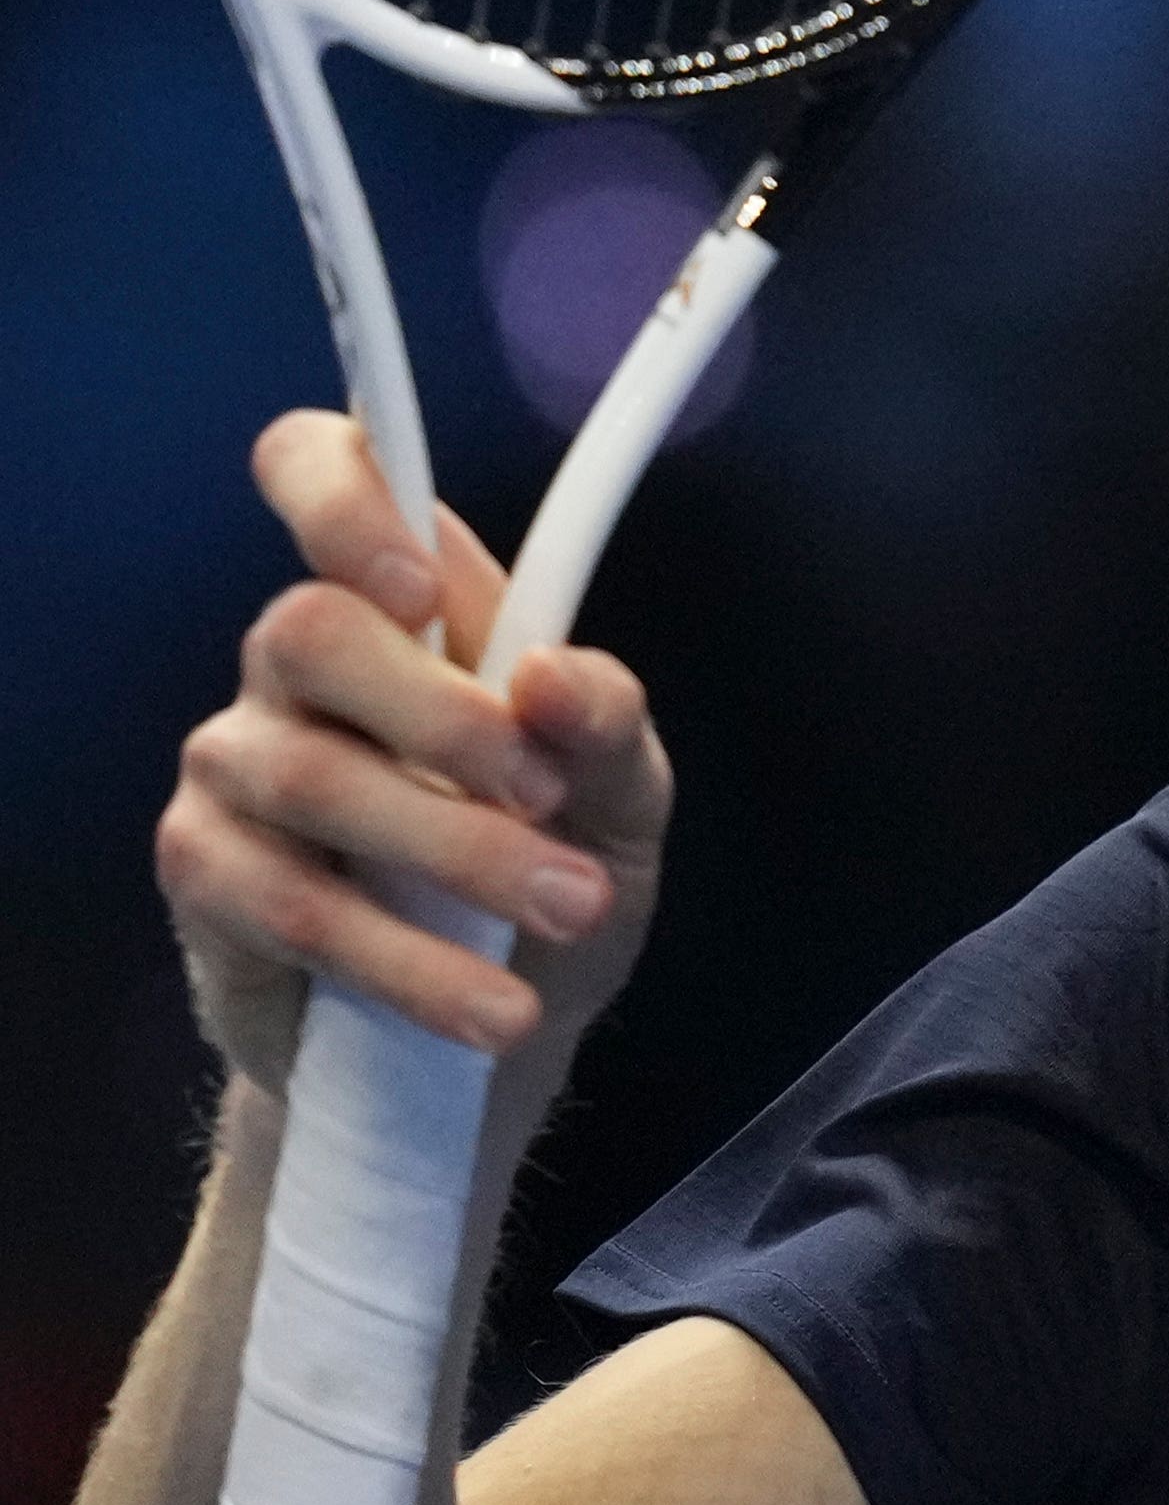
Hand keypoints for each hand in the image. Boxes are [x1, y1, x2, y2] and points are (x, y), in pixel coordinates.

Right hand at [156, 411, 673, 1088]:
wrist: (505, 1028)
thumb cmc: (558, 868)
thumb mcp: (622, 798)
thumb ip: (607, 724)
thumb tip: (556, 677)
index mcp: (410, 608)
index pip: (320, 475)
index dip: (339, 495)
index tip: (417, 585)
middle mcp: (303, 665)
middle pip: (308, 628)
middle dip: (441, 715)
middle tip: (550, 794)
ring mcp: (238, 764)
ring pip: (306, 775)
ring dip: (454, 850)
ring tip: (570, 911)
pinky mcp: (210, 876)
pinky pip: (288, 904)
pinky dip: (407, 960)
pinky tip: (491, 1005)